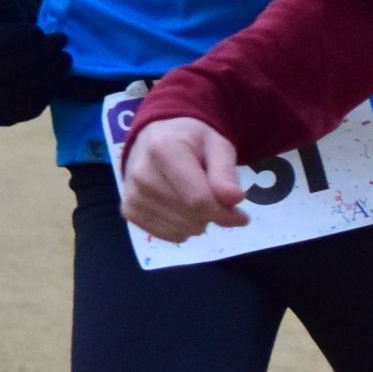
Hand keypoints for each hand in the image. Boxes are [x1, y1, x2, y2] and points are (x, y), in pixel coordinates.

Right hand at [0, 0, 71, 124]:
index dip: (18, 37)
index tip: (35, 30)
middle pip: (11, 68)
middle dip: (41, 52)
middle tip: (60, 38)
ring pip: (23, 89)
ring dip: (49, 70)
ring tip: (62, 53)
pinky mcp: (10, 113)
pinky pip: (32, 106)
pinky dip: (50, 88)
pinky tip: (59, 69)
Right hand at [120, 115, 251, 244]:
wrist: (153, 137)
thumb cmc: (190, 139)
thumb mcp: (216, 144)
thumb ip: (225, 171)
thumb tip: (235, 199)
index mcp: (164, 150)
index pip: (198, 199)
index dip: (225, 213)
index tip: (242, 215)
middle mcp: (142, 175)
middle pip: (191, 217)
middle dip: (214, 215)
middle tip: (218, 198)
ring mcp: (132, 195)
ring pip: (182, 230)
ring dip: (199, 222)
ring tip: (197, 197)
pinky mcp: (129, 211)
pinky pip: (168, 235)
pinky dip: (183, 227)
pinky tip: (183, 207)